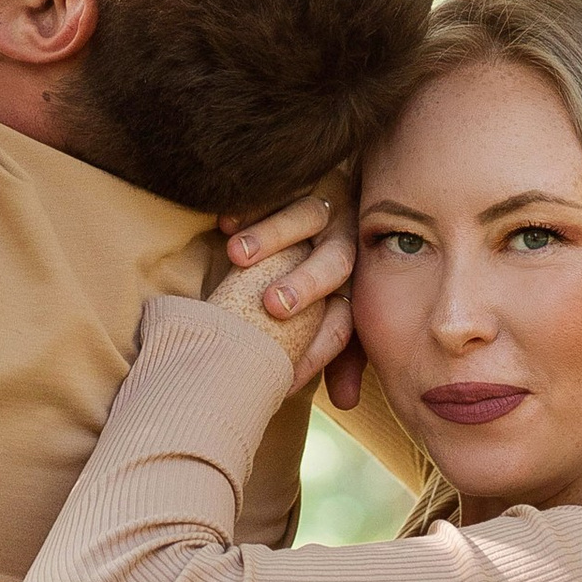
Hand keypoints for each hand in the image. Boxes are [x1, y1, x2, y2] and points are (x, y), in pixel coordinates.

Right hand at [217, 176, 356, 391]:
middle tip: (275, 305)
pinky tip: (226, 222)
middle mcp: (345, 240)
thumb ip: (337, 352)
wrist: (329, 193)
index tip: (285, 374)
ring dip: (274, 237)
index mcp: (355, 280)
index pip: (345, 315)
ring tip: (237, 256)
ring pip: (307, 216)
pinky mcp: (299, 175)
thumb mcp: (330, 309)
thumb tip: (346, 405)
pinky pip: (278, 185)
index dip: (318, 346)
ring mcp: (324, 202)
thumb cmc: (314, 271)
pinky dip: (253, 205)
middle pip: (337, 261)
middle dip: (307, 283)